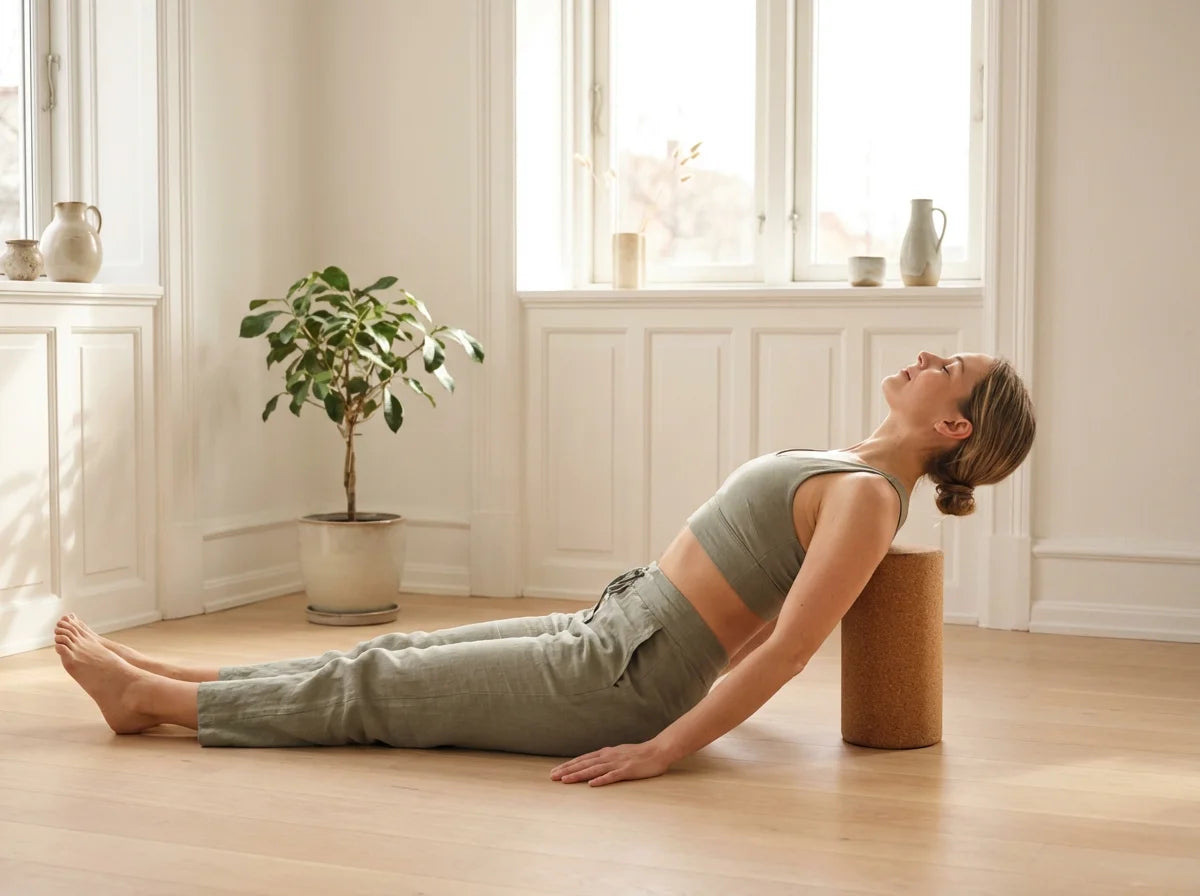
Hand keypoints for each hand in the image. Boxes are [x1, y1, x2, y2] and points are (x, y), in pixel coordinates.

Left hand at [550, 741, 672, 786]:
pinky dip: (601, 780)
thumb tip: (593, 763)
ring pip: (594, 770)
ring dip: (578, 775)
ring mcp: (618, 763)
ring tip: (565, 780)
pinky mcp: (628, 771)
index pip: (583, 759)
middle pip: (584, 764)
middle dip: (567, 770)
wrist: (659, 750)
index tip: (555, 772)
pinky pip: (613, 776)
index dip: (568, 765)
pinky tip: (592, 784)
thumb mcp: (619, 753)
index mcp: (606, 753)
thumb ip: (606, 758)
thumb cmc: (640, 754)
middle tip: (552, 777)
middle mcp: (609, 757)